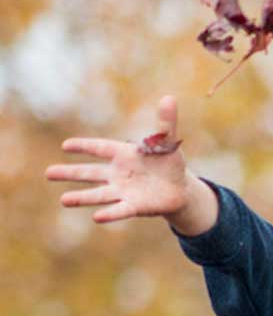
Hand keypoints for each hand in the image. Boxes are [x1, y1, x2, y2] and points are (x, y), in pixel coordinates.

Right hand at [46, 96, 218, 233]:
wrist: (180, 189)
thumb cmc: (169, 163)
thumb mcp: (169, 143)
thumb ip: (166, 123)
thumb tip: (170, 98)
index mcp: (123, 154)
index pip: (101, 148)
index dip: (85, 146)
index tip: (66, 146)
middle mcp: (118, 174)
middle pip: (91, 173)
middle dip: (71, 173)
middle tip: (48, 174)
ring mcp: (125, 191)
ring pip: (100, 194)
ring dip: (82, 198)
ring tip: (64, 200)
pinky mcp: (136, 207)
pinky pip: (120, 210)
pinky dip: (110, 213)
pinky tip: (96, 217)